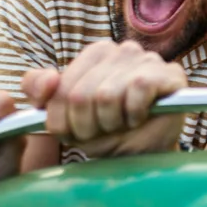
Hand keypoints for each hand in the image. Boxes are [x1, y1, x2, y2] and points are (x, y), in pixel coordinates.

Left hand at [22, 40, 186, 157]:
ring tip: (122, 126)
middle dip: (88, 126)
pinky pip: (137, 90)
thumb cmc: (104, 134)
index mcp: (96, 54)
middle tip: (103, 131)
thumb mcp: (61, 116)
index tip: (76, 132)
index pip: (61, 88)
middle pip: (81, 95)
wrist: (142, 156)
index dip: (64, 120)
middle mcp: (122, 50)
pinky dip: (134, 114)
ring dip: (111, 123)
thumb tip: (49, 77)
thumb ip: (38, 90)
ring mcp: (147, 59)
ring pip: (107, 95)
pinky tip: (139, 119)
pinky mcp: (169, 73)